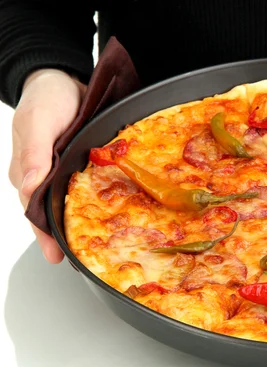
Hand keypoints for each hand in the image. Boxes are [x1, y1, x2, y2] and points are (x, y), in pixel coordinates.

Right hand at [9, 69, 86, 263]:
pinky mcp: (77, 165)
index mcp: (27, 171)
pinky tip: (108, 211)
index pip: (34, 209)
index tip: (57, 255)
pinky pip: (83, 187)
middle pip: (51, 212)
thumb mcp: (38, 122)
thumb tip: (29, 188)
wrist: (63, 78)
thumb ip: (33, 154)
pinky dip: (92, 199)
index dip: (45, 234)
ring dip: (78, 220)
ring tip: (97, 241)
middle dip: (63, 235)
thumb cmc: (45, 98)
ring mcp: (61, 171)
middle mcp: (43, 175)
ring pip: (67, 202)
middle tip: (83, 256)